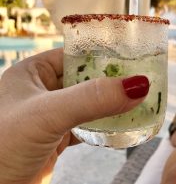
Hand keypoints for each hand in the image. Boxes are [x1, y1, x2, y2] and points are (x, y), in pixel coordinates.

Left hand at [0, 48, 148, 183]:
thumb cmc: (2, 146)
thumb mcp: (47, 114)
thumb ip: (92, 99)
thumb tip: (138, 86)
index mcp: (32, 72)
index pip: (74, 54)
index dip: (101, 54)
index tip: (131, 56)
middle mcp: (42, 91)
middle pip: (85, 79)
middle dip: (110, 81)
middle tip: (138, 79)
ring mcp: (50, 115)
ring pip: (87, 103)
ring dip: (109, 105)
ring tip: (136, 99)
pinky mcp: (57, 137)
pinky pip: (86, 125)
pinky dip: (103, 126)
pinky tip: (119, 125)